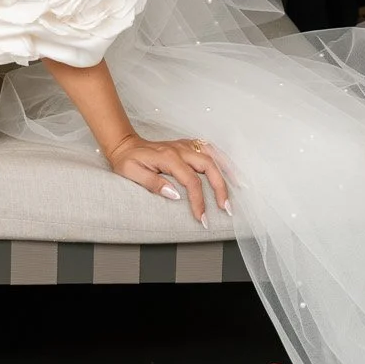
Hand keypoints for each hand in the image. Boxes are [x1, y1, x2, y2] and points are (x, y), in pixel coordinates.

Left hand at [104, 132, 229, 225]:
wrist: (124, 145)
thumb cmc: (127, 160)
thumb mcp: (131, 173)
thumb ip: (152, 183)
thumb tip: (174, 195)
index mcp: (168, 157)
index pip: (191, 181)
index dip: (199, 202)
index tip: (202, 218)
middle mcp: (180, 149)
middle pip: (209, 166)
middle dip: (220, 188)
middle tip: (226, 208)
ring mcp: (185, 146)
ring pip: (213, 155)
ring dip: (227, 171)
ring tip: (239, 188)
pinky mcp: (187, 145)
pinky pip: (209, 150)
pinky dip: (222, 159)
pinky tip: (229, 170)